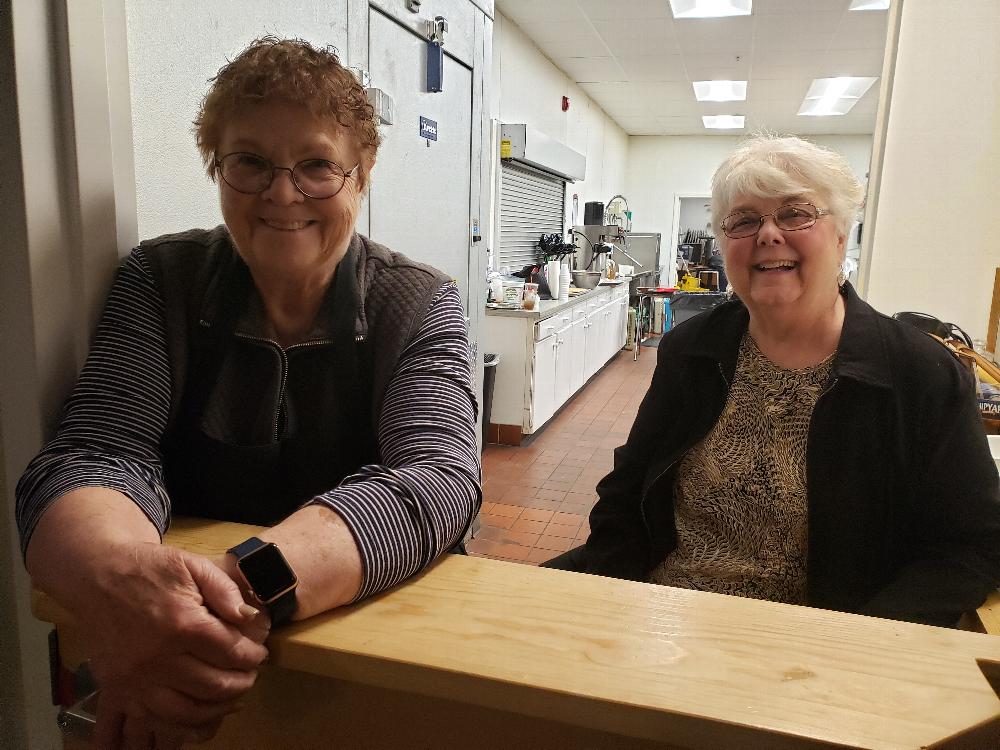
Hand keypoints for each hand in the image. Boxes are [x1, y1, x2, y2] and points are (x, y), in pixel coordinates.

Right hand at [82, 543, 267, 742]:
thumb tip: (250, 617)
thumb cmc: (150, 569)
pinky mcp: (118, 689)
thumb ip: (225, 590)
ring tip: (232, 696)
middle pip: (214, 686)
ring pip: (186, 712)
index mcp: (182, 624)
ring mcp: (135, 679)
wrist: (98, 577)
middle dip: (241, 683)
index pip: (231, 652)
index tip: (259, 654)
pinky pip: (152, 722)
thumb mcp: (193, 564)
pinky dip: (180, 727)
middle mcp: (157, 658)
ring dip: (217, 710)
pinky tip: (200, 718)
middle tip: (250, 675)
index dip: (253, 656)